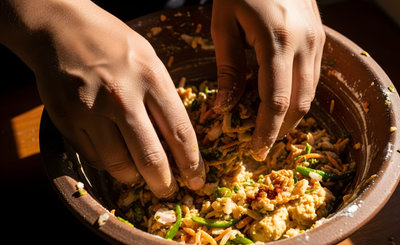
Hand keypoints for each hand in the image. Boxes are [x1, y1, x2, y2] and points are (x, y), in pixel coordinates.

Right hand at [1, 0, 204, 197]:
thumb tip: (179, 142)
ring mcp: (90, 109)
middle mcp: (121, 96)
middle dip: (164, 183)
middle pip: (150, 157)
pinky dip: (108, 162)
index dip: (191, 163)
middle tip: (169, 191)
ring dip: (133, 177)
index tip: (197, 179)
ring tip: (138, 175)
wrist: (59, 28)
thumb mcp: (149, 60)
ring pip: (119, 164)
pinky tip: (114, 154)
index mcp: (150, 77)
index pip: (179, 132)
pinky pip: (94, 156)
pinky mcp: (65, 120)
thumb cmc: (112, 44)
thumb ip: (164, 98)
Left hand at [211, 0, 324, 160]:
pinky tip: (282, 103)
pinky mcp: (321, 38)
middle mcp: (304, 45)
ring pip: (311, 94)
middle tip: (263, 146)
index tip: (257, 151)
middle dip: (282, 130)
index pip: (275, 101)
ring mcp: (317, 41)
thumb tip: (224, 107)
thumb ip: (228, 67)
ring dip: (292, 117)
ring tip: (272, 129)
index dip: (267, 131)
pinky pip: (313, 78)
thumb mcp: (224, 24)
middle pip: (299, 103)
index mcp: (276, 41)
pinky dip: (299, 97)